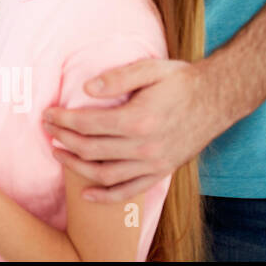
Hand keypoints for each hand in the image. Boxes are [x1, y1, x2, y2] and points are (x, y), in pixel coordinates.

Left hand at [43, 58, 214, 202]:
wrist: (218, 99)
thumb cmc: (182, 81)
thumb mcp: (150, 69)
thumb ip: (117, 78)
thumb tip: (86, 89)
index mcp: (138, 119)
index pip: (87, 124)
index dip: (63, 120)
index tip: (48, 114)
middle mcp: (145, 146)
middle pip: (91, 149)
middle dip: (63, 139)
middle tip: (47, 130)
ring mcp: (154, 163)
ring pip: (105, 174)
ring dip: (76, 167)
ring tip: (57, 153)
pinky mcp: (162, 172)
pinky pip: (130, 190)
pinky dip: (106, 196)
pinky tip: (86, 194)